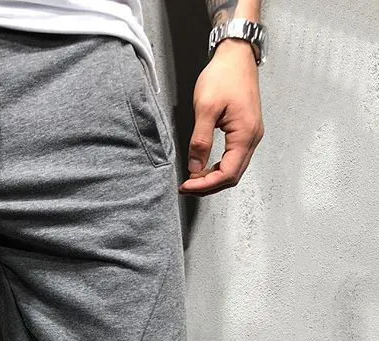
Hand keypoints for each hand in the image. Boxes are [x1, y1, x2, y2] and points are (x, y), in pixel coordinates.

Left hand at [179, 38, 263, 195]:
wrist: (236, 54)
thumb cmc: (223, 75)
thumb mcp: (206, 109)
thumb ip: (200, 141)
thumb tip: (195, 168)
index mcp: (245, 134)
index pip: (227, 173)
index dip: (205, 185)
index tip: (186, 185)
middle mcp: (253, 137)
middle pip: (232, 176)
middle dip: (209, 185)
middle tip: (186, 187)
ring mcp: (251, 134)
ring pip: (234, 168)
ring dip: (213, 178)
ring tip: (193, 180)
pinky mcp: (246, 130)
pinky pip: (234, 158)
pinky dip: (219, 167)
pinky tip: (204, 167)